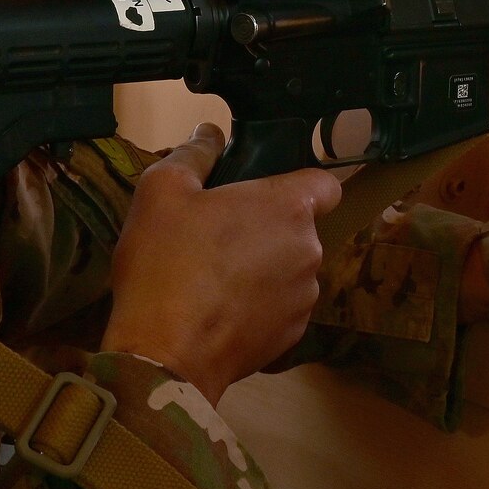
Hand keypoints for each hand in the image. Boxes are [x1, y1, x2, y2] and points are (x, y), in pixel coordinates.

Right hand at [101, 122, 341, 404]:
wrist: (165, 354)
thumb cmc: (166, 263)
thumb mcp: (162, 191)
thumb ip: (195, 154)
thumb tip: (211, 133)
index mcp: (288, 207)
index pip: (325, 183)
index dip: (299, 184)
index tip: (263, 194)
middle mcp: (310, 250)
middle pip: (300, 229)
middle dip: (266, 229)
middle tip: (217, 236)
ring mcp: (304, 298)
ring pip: (290, 271)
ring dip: (263, 270)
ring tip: (213, 279)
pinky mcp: (292, 337)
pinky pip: (280, 309)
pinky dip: (258, 308)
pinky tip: (218, 312)